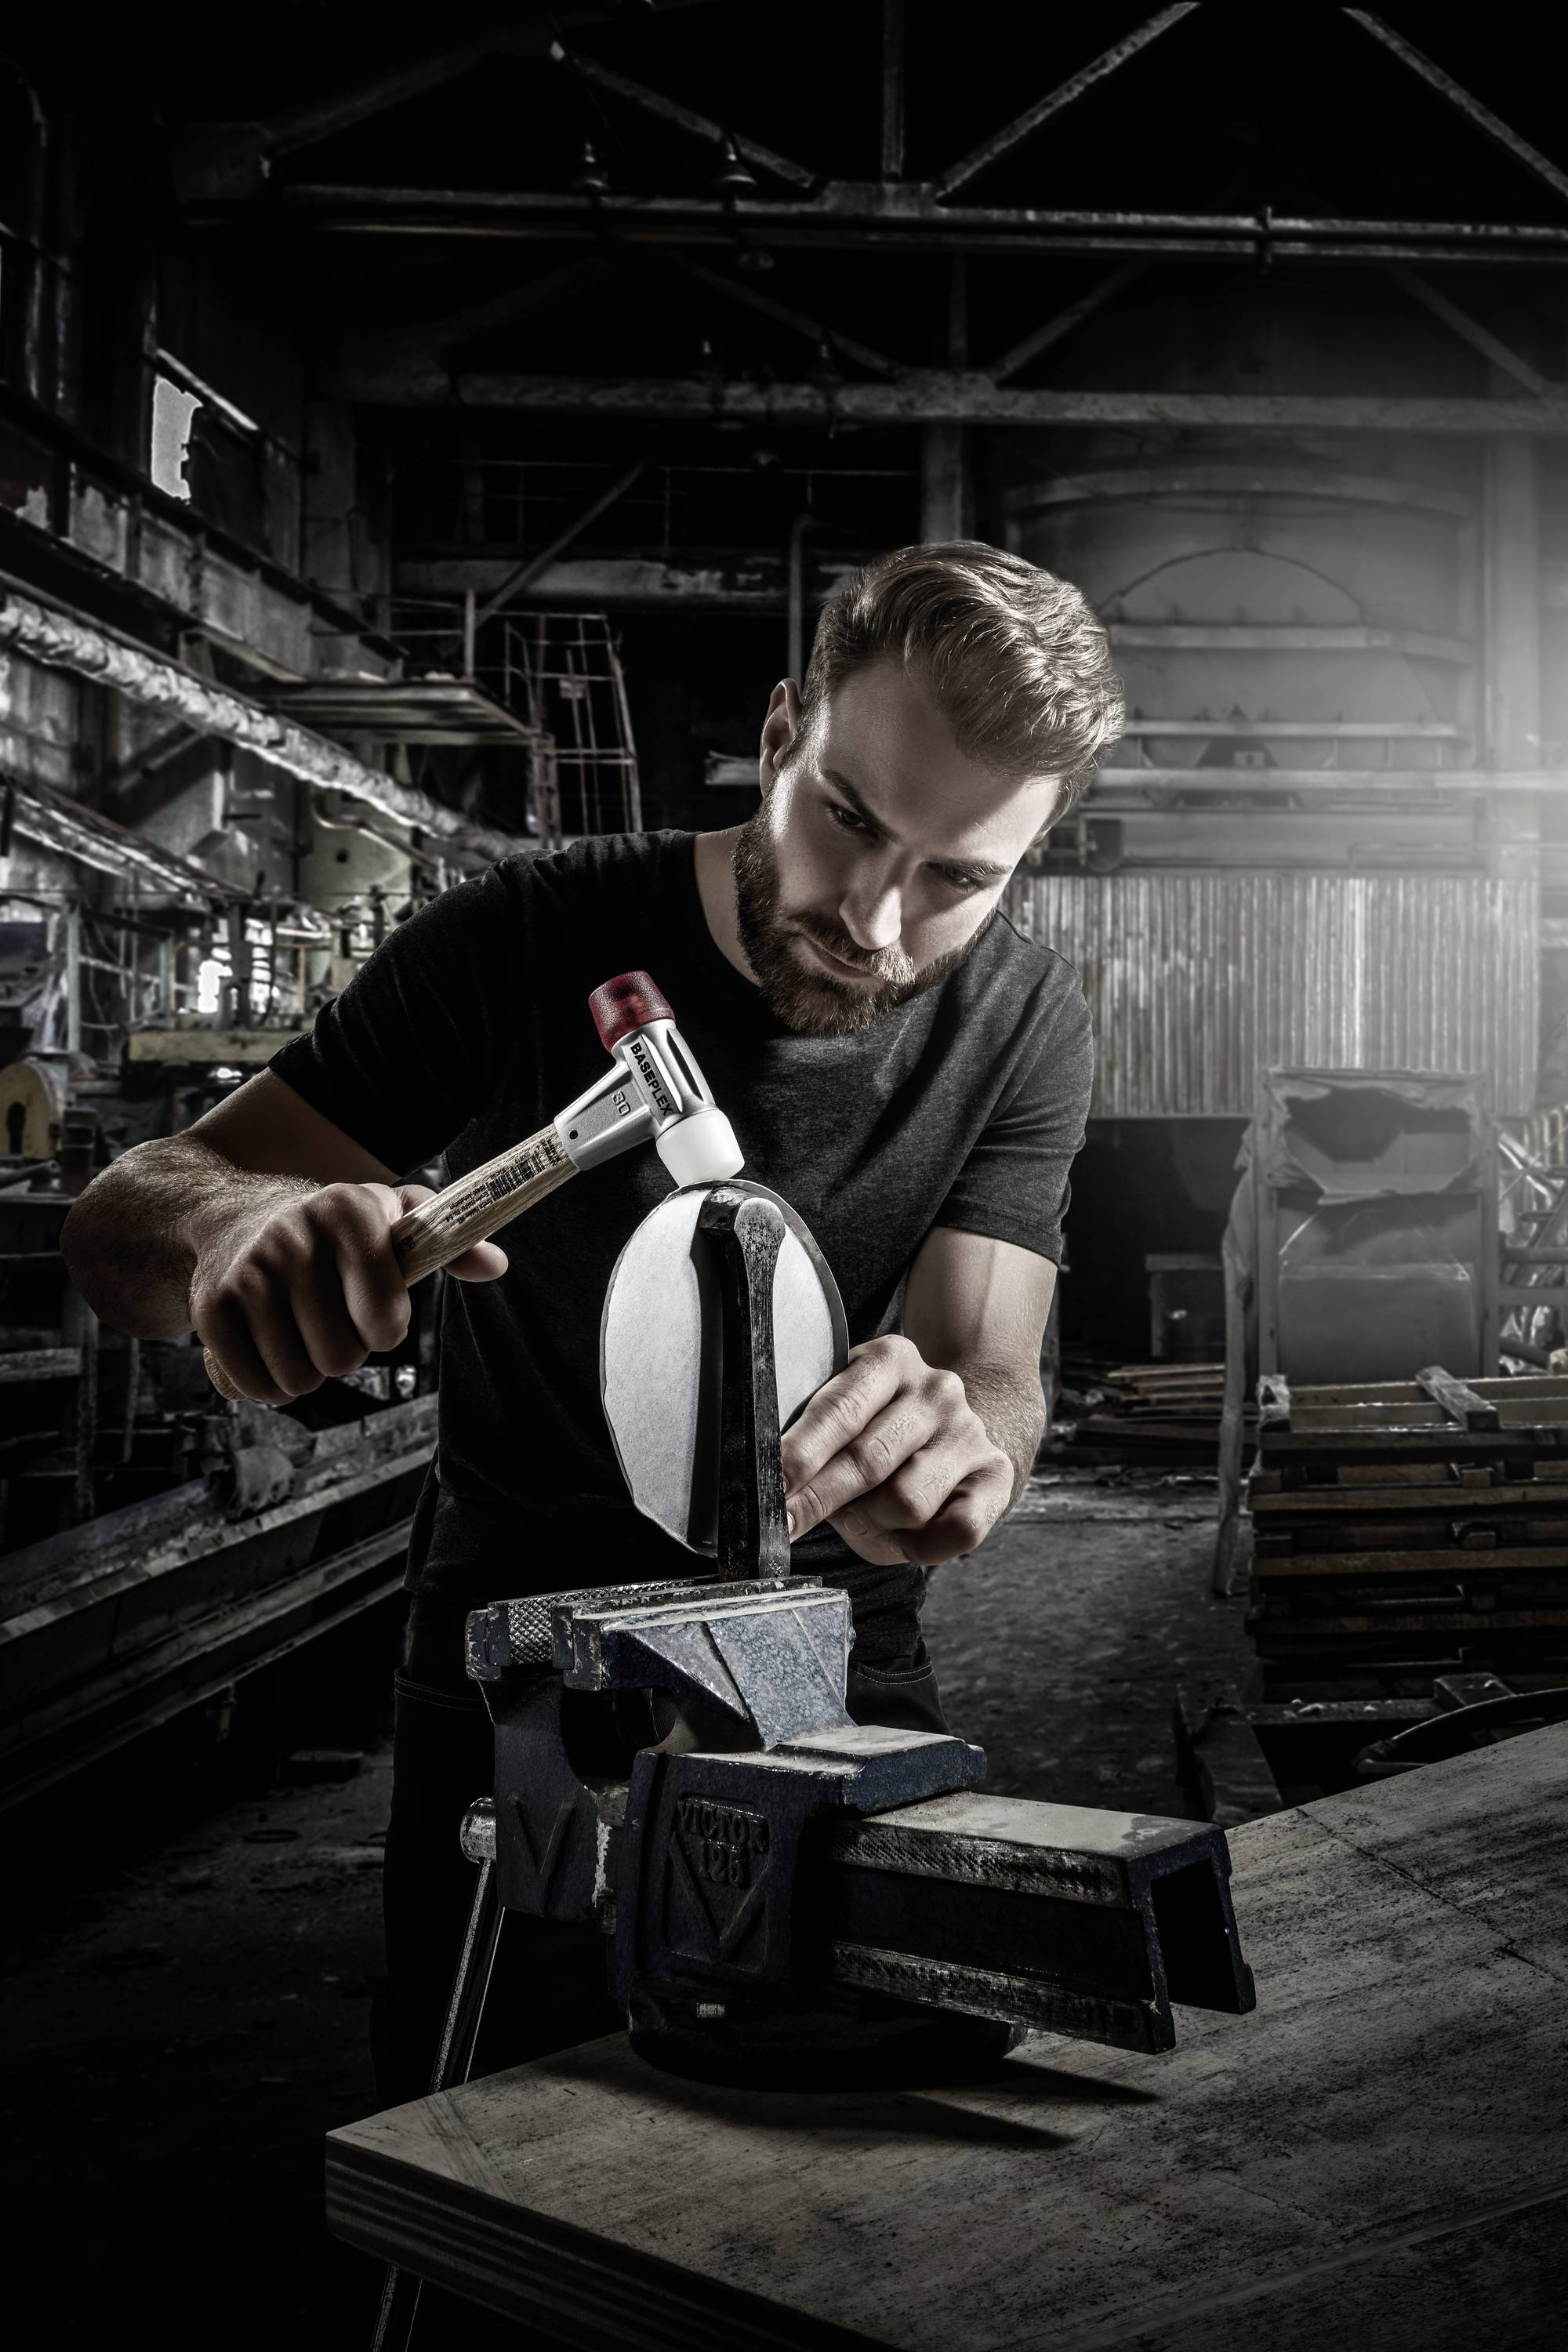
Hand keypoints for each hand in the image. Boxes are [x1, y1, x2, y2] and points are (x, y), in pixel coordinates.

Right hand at [190, 1180, 505, 1403]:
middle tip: (332, 1319)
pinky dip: (270, 1385)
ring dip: (308, 1371)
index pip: (386, 1316)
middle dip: (346, 1351)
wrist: (235, 1214)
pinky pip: (256, 1386)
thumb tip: (497, 1265)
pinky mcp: (211, 1308)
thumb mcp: (393, 1218)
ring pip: (300, 1379)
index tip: (378, 1312)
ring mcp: (247, 1272)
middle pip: (344, 1358)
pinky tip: (271, 1348)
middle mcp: (293, 1236)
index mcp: (349, 1209)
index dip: (386, 1326)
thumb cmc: (334, 1227)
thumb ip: (449, 1242)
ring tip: (301, 1330)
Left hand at [780, 1335, 1012, 1567]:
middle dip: (819, 1499)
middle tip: (786, 1525)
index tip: (768, 1489)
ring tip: (868, 1515)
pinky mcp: (997, 1473)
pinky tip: (906, 1535)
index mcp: (888, 1360)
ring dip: (875, 1522)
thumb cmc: (876, 1434)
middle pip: (869, 1460)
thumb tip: (770, 1485)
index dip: (798, 1457)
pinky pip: (959, 1530)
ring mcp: (970, 1432)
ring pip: (907, 1502)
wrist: (951, 1432)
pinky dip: (923, 1547)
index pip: (838, 1411)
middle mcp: (937, 1390)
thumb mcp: (841, 1417)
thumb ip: (810, 1439)